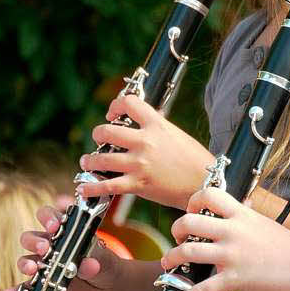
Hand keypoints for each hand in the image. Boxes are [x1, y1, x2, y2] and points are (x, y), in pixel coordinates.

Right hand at [14, 202, 121, 290]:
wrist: (107, 287)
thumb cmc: (104, 264)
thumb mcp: (104, 258)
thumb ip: (96, 258)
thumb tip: (88, 264)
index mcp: (63, 231)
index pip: (48, 216)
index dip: (48, 218)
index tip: (55, 226)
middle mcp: (48, 246)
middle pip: (30, 237)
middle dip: (35, 241)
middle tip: (45, 248)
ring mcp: (43, 265)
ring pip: (25, 260)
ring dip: (26, 264)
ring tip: (33, 270)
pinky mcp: (41, 284)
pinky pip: (24, 287)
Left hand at [75, 94, 213, 209]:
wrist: (205, 183)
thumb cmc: (195, 160)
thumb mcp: (176, 134)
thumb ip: (157, 127)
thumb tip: (144, 121)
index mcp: (156, 125)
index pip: (128, 103)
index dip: (114, 106)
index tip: (112, 114)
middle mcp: (145, 142)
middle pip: (106, 131)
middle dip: (98, 135)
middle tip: (99, 140)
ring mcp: (139, 164)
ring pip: (101, 159)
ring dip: (89, 161)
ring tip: (87, 162)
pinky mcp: (138, 185)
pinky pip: (107, 186)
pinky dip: (92, 187)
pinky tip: (84, 187)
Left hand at [161, 188, 289, 290]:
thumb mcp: (265, 223)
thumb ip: (246, 216)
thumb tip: (238, 206)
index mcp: (241, 215)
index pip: (208, 195)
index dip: (192, 201)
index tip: (190, 211)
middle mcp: (233, 233)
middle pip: (189, 222)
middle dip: (175, 230)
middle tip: (177, 239)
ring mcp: (231, 257)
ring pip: (188, 252)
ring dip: (171, 258)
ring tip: (169, 263)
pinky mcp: (232, 280)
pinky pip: (200, 289)